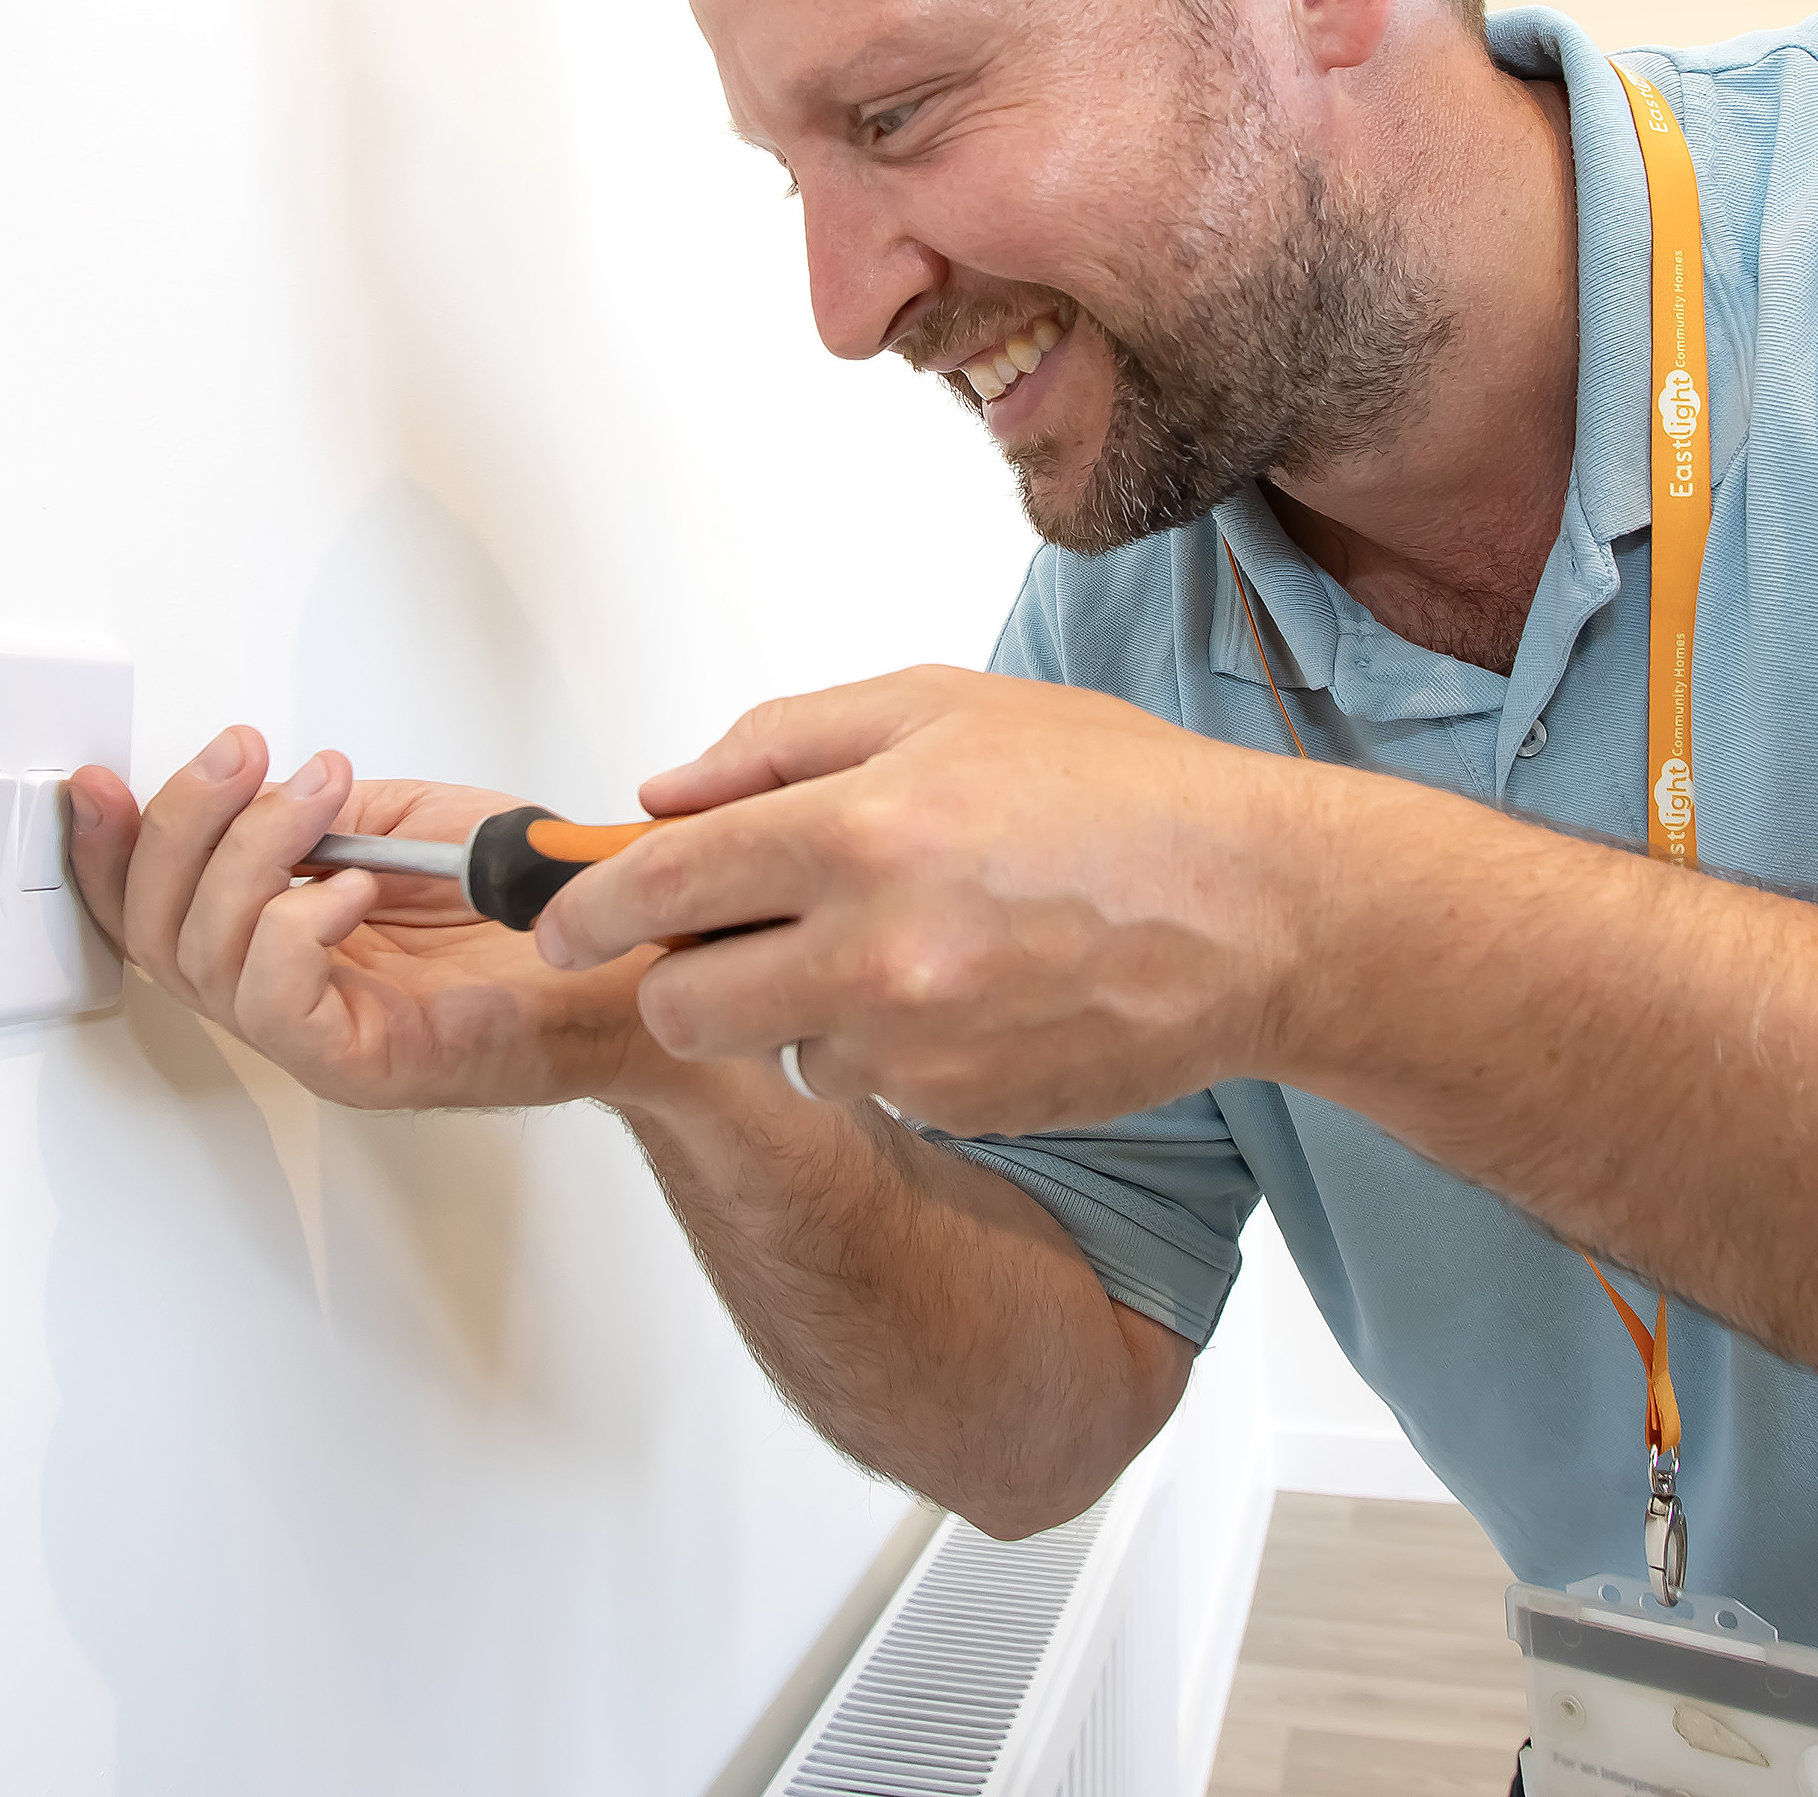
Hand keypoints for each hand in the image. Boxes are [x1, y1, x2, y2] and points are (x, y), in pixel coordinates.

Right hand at [70, 730, 663, 1109]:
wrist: (637, 966)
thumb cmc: (544, 912)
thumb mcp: (413, 826)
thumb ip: (322, 814)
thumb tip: (258, 788)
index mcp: (282, 937)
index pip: (152, 906)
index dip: (107, 848)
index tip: (95, 783)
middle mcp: (285, 993)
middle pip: (155, 929)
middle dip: (181, 826)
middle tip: (244, 759)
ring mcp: (319, 1035)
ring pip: (204, 958)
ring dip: (251, 856)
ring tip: (322, 805)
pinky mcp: (362, 1063)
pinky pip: (275, 1003)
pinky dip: (293, 928)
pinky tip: (348, 890)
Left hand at [540, 668, 1318, 1132]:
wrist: (1256, 914)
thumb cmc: (1118, 795)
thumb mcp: (945, 708)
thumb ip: (784, 742)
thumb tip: (663, 796)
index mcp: (859, 828)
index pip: (661, 887)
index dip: (586, 907)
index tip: (561, 916)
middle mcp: (874, 949)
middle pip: (684, 1005)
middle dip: (680, 976)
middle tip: (723, 938)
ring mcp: (916, 1046)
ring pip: (777, 1051)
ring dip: (800, 1012)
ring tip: (902, 945)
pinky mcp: (957, 1109)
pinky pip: (866, 1089)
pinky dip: (883, 1051)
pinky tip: (963, 993)